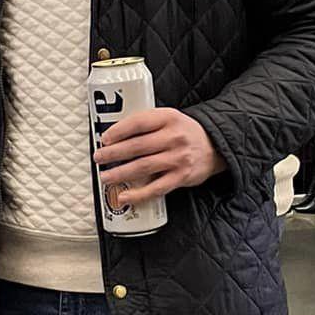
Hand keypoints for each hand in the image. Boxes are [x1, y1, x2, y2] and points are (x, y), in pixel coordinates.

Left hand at [92, 107, 221, 207]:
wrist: (215, 147)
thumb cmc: (184, 133)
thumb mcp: (169, 119)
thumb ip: (147, 125)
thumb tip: (113, 138)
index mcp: (168, 118)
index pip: (138, 122)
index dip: (118, 131)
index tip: (104, 139)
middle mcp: (174, 137)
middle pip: (137, 146)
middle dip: (113, 153)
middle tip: (99, 158)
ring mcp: (178, 158)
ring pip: (143, 167)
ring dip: (120, 173)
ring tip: (105, 177)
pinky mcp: (181, 177)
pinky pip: (156, 188)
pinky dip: (138, 194)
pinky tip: (124, 196)